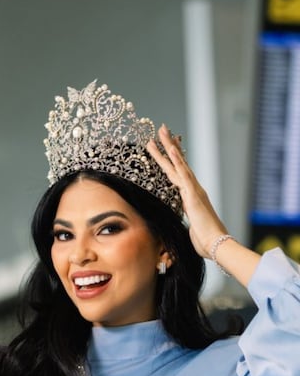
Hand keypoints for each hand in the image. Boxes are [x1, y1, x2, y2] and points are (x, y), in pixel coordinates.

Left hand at [145, 124, 227, 254]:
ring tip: (160, 132)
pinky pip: (183, 175)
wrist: (215, 244)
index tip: (164, 147)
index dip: (170, 160)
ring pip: (178, 164)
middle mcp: (192, 189)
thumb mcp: (188, 227)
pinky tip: (170, 149)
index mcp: (189, 196)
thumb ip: (184, 221)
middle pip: (177, 164)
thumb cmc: (203, 240)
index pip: (177, 174)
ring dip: (169, 147)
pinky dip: (177, 161)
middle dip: (168, 147)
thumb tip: (179, 225)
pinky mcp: (193, 194)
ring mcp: (193, 190)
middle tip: (160, 130)